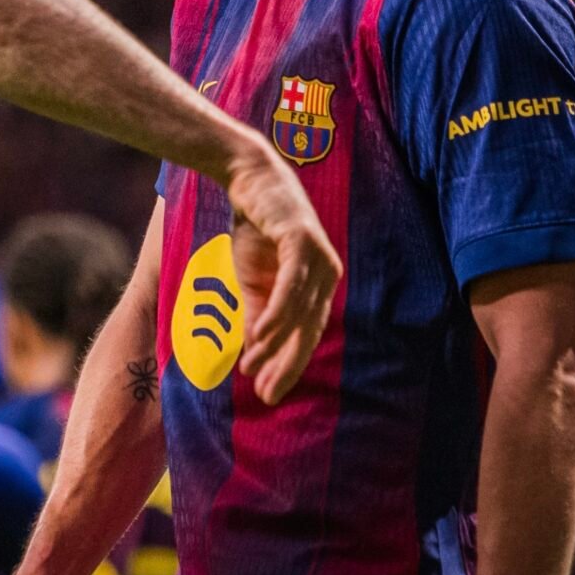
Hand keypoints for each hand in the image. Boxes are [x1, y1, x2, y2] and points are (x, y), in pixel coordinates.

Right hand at [226, 134, 342, 404]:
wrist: (247, 180)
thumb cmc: (254, 228)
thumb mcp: (252, 280)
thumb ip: (258, 314)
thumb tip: (255, 353)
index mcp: (318, 286)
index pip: (306, 334)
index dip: (287, 365)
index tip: (267, 392)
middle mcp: (327, 275)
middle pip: (309, 331)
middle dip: (287, 365)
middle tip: (266, 394)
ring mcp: (319, 258)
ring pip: (299, 313)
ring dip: (274, 344)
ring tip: (251, 368)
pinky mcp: (303, 241)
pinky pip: (291, 286)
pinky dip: (277, 314)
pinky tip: (260, 336)